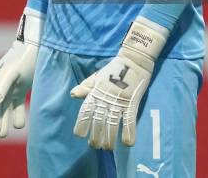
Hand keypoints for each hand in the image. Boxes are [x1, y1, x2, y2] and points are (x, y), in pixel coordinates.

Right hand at [0, 8, 44, 137]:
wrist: (40, 48)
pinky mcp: (20, 89)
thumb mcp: (12, 71)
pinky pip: (16, 105)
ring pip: (4, 108)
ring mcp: (10, 87)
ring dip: (3, 120)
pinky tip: (18, 125)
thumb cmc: (23, 58)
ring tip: (2, 135)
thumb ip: (2, 86)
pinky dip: (16, 115)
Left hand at [71, 17, 168, 149]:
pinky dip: (128, 133)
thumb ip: (86, 87)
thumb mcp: (97, 77)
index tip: (80, 135)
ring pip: (112, 125)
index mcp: (95, 92)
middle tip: (96, 146)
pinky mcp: (132, 102)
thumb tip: (73, 94)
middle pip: (97, 122)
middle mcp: (105, 98)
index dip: (81, 125)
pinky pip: (129, 121)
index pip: (85, 111)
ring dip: (109, 139)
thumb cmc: (114, 69)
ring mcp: (119, 101)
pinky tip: (127, 143)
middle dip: (95, 137)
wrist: (134, 60)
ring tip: (108, 148)